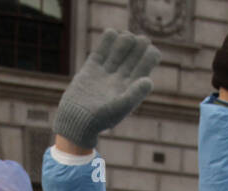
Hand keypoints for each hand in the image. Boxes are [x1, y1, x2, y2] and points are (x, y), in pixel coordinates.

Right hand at [53, 29, 160, 150]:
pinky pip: (103, 48)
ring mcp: (108, 71)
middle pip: (137, 51)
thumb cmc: (101, 118)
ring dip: (124, 39)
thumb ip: (135, 94)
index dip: (150, 52)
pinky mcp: (92, 67)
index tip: (147, 49)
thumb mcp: (120, 107)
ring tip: (123, 37)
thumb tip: (148, 80)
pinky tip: (111, 33)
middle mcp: (123, 76)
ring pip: (121, 47)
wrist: (77, 120)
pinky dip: (108, 38)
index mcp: (134, 84)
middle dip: (139, 42)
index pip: (148, 61)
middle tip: (135, 41)